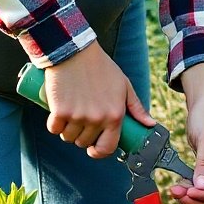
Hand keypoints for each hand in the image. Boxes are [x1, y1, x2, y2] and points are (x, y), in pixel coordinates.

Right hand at [40, 41, 155, 158]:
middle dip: (81, 136)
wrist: (75, 51)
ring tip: (69, 116)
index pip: (107, 148)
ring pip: (68, 137)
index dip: (99, 152)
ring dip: (67, 131)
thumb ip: (136, 107)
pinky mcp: (60, 111)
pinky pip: (54, 129)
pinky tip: (57, 115)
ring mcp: (78, 116)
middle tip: (80, 121)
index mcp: (114, 115)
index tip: (93, 149)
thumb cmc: (101, 67)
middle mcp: (97, 119)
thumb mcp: (123, 85)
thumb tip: (149, 124)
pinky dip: (54, 124)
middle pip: (84, 143)